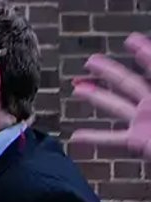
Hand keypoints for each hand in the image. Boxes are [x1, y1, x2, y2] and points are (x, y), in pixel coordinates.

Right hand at [73, 34, 150, 158]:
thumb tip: (150, 52)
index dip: (144, 51)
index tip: (131, 40)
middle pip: (127, 82)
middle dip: (109, 71)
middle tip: (91, 61)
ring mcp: (144, 122)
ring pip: (115, 106)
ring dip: (96, 97)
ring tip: (78, 89)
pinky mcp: (138, 142)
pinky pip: (112, 140)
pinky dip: (94, 138)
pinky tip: (77, 137)